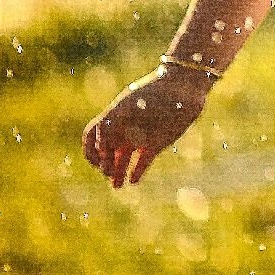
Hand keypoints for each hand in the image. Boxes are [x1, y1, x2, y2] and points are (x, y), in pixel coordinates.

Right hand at [82, 66, 213, 187]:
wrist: (183, 87)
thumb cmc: (154, 92)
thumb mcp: (128, 105)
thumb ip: (110, 124)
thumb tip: (101, 146)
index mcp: (114, 118)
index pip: (92, 138)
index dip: (91, 150)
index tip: (100, 156)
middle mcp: (124, 128)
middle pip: (106, 152)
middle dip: (103, 165)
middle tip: (108, 172)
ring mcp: (139, 136)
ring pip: (122, 159)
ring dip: (117, 173)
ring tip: (116, 186)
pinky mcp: (155, 144)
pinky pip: (141, 162)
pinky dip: (137, 171)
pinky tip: (133, 180)